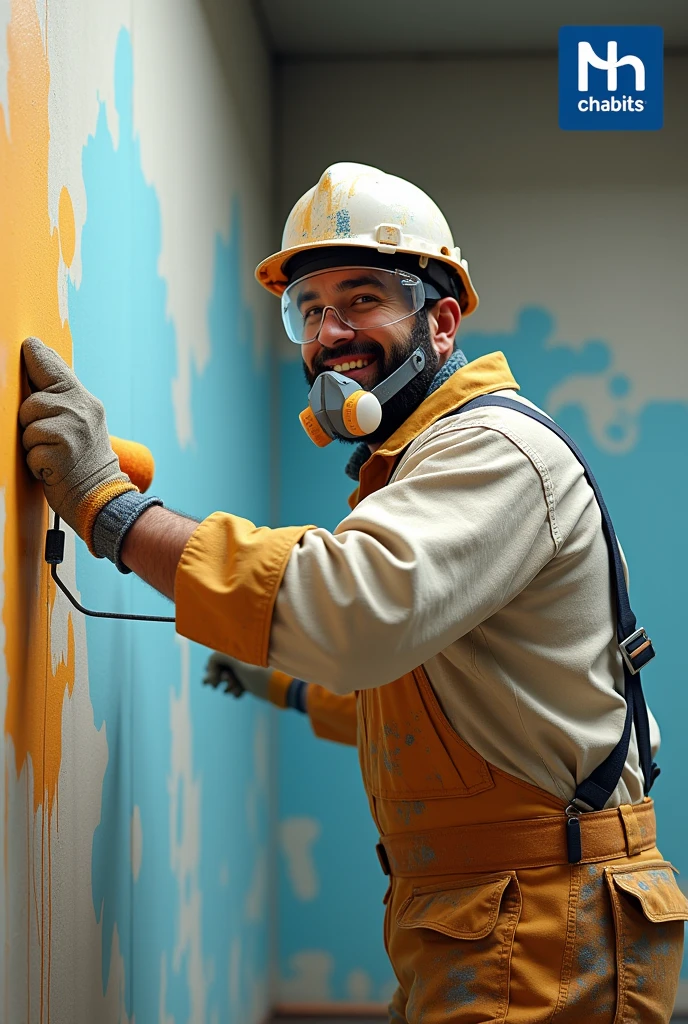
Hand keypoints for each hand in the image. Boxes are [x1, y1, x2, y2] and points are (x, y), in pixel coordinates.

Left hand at [19, 338, 135, 546]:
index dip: (35, 355)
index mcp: (84, 400)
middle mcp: (81, 410)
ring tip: (52, 456)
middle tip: (51, 441)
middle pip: (32, 401)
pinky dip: (36, 464)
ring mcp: (72, 431)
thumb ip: (63, 400)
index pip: (53, 367)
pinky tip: (52, 469)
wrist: (102, 497)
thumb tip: (36, 363)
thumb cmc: (83, 462)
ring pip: (28, 425)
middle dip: (31, 422)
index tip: (28, 346)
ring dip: (33, 445)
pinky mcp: (61, 453)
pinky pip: (30, 450)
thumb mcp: (82, 423)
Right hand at [203, 651, 278, 702]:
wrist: (281, 688)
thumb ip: (220, 656)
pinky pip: (236, 685)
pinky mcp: (251, 681)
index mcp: (240, 649)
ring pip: (227, 677)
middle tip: (215, 686)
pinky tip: (239, 693)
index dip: (211, 669)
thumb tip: (210, 661)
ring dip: (227, 684)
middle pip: (221, 666)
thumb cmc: (261, 674)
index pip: (216, 657)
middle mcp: (242, 657)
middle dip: (217, 677)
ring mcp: (247, 669)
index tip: (215, 681)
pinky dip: (234, 690)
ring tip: (233, 689)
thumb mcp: (239, 663)